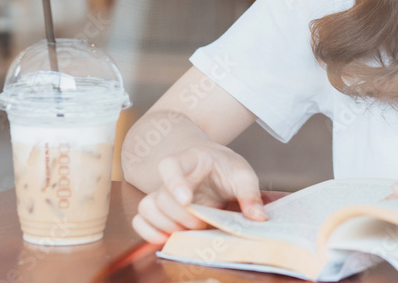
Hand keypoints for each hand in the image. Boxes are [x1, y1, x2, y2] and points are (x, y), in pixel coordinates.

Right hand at [132, 143, 267, 242]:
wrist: (212, 164)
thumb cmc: (224, 166)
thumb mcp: (242, 173)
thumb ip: (250, 193)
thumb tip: (258, 217)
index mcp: (191, 159)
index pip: (171, 164)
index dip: (174, 182)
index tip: (187, 199)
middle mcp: (171, 176)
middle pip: (161, 195)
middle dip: (182, 216)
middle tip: (202, 221)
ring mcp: (162, 192)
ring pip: (147, 208)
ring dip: (166, 225)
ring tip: (188, 229)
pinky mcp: (158, 209)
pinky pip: (140, 220)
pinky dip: (148, 232)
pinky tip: (167, 237)